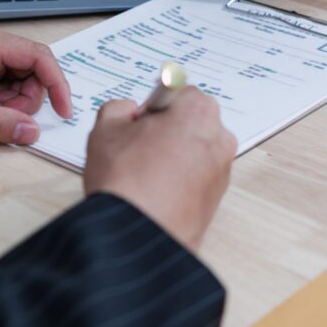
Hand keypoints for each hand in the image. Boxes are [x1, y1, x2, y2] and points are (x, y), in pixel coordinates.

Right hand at [83, 88, 236, 250]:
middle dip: (169, 129)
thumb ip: (118, 108)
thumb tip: (127, 112)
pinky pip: (198, 176)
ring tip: (145, 174)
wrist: (139, 234)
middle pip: (192, 121)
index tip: (140, 122)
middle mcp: (218, 137)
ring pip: (195, 150)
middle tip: (139, 148)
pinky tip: (157, 191)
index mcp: (197, 110)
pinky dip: (181, 179)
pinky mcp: (218, 197)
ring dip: (175, 155)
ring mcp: (221, 169)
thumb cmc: (126, 182)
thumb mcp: (105, 129)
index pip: (179, 93)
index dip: (155, 107)